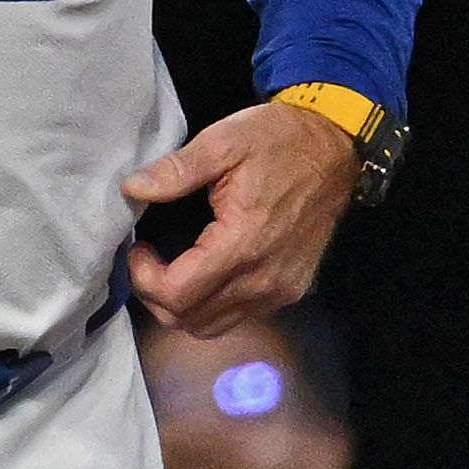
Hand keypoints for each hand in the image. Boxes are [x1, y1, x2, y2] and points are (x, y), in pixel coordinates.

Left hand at [121, 92, 367, 325]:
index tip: (139, 249)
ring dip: (181, 307)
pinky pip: (238, 317)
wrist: (336, 150)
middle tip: (148, 262)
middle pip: (188, 319)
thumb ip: (176, 171)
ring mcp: (280, 290)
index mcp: (243, 243)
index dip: (144, 278)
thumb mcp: (223, 141)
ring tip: (171, 271)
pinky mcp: (290, 291)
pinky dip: (210, 307)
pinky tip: (204, 275)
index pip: (177, 293)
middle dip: (156, 296)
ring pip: (211, 326)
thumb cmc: (280, 141)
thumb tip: (132, 189)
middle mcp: (263, 279)